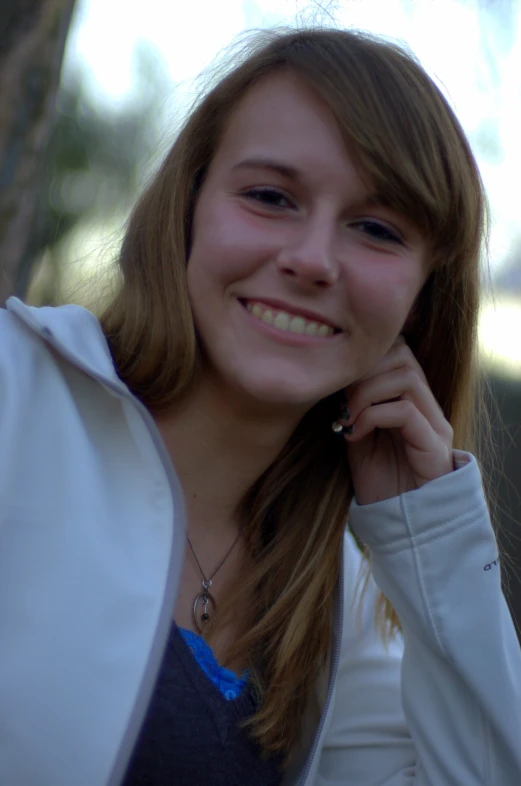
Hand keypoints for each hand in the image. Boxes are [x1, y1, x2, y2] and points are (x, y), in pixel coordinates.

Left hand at [340, 336, 453, 504]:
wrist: (400, 525)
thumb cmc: (379, 483)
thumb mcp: (359, 436)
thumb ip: (353, 406)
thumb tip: (333, 380)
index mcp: (411, 399)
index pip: (397, 350)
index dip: (365, 357)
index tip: (337, 384)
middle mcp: (427, 406)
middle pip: (402, 355)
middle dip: (363, 371)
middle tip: (340, 399)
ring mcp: (434, 424)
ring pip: (406, 376)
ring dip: (366, 392)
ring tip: (347, 417)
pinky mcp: (433, 445)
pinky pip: (406, 411)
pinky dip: (374, 415)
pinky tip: (356, 433)